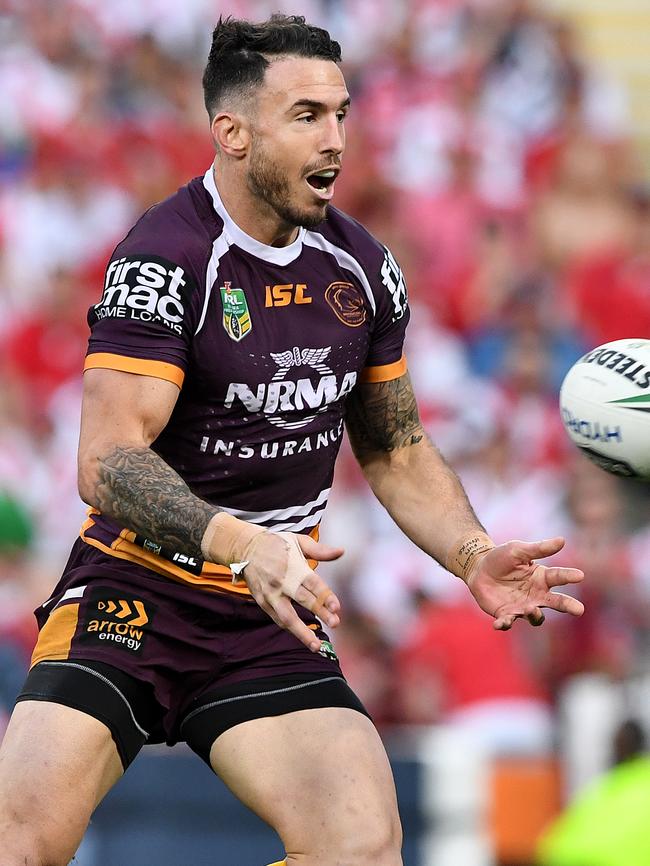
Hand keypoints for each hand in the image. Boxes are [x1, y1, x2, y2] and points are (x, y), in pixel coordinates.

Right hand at [240, 531, 342, 650]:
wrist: (245, 546)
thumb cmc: (277, 543)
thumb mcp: (298, 541)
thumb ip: (320, 550)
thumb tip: (342, 551)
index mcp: (294, 566)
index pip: (312, 584)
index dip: (325, 596)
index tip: (337, 607)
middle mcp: (282, 581)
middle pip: (303, 600)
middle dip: (320, 613)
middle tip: (335, 623)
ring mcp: (271, 593)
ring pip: (287, 617)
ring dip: (302, 632)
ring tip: (316, 646)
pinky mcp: (262, 601)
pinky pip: (277, 618)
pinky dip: (290, 628)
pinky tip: (302, 636)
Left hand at [466, 536, 583, 629]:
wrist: (478, 569)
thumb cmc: (501, 558)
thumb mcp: (518, 550)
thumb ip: (539, 549)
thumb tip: (562, 540)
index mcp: (541, 578)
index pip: (558, 577)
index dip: (569, 576)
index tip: (580, 575)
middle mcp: (536, 595)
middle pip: (556, 602)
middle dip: (568, 606)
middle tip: (579, 609)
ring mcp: (522, 607)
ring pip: (535, 617)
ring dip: (535, 615)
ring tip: (531, 609)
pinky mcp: (505, 614)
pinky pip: (507, 622)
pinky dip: (505, 624)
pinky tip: (500, 623)